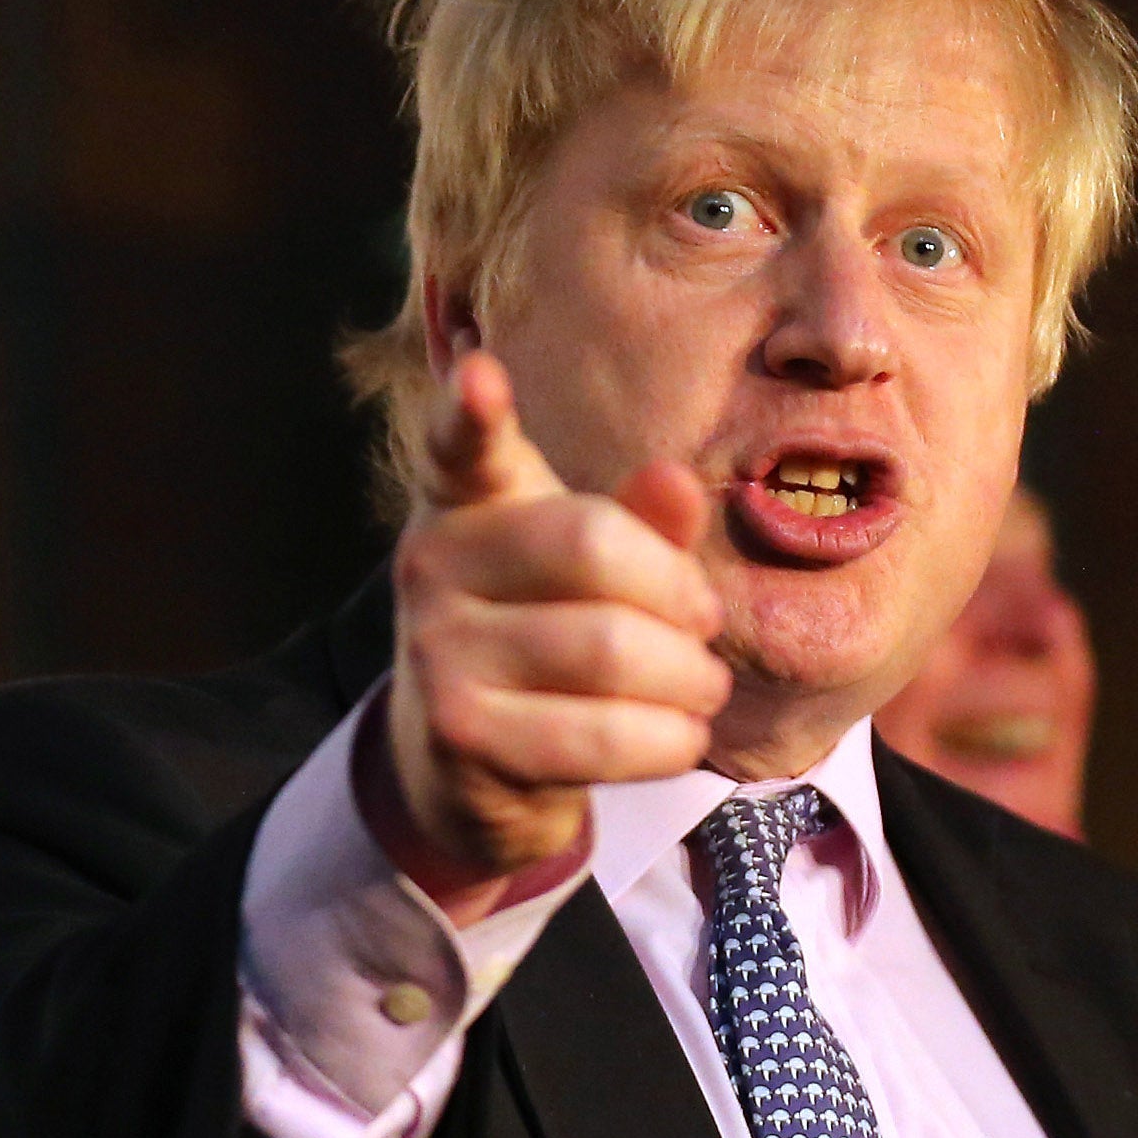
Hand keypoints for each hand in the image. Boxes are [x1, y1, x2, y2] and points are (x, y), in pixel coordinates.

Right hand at [377, 352, 728, 920]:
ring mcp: (435, 649)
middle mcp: (432, 562)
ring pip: (611, 649)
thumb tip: (675, 482)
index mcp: (468, 499)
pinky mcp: (458, 733)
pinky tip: (678, 735)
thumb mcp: (598, 565)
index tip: (480, 375)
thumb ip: (642, 521)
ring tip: (701, 687)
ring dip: (690, 678)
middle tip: (705, 623)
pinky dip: (670, 739)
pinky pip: (603, 734)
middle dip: (681, 593)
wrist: (467, 762)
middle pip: (593, 546)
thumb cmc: (549, 633)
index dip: (470, 411)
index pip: (460, 445)